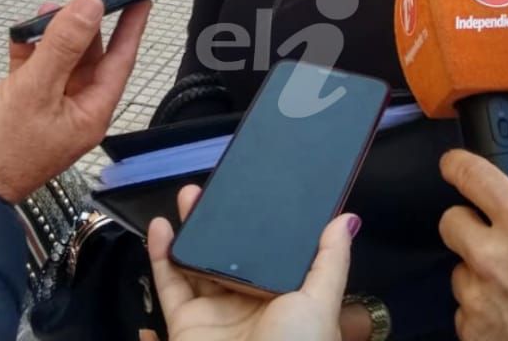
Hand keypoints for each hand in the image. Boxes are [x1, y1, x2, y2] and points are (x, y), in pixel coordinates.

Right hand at [0, 0, 148, 202]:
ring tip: (43, 14)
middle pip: (90, 59)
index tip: (141, 0)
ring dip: (54, 38)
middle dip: (83, 28)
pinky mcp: (24, 109)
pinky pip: (36, 72)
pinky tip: (20, 38)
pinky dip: (30, 52)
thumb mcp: (34, 89)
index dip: (131, 28)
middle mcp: (75, 112)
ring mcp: (49, 111)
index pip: (120, 61)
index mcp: (90, 113)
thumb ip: (63, 45)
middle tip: (75, 1)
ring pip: (61, 63)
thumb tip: (90, 7)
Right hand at [149, 185, 358, 340]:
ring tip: (190, 195)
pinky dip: (161, 254)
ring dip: (192, 228)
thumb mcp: (321, 303)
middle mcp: (249, 301)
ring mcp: (216, 310)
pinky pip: (170, 283)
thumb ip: (329, 261)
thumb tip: (346, 218)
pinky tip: (161, 226)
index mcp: (286, 297)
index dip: (263, 222)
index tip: (257, 187)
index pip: (272, 250)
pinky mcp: (185, 322)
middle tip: (216, 185)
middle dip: (223, 219)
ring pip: (198, 261)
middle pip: (231, 252)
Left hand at [438, 150, 507, 340]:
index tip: (454, 165)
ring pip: (460, 272)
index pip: (470, 175)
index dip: (458, 165)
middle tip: (499, 238)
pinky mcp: (476, 335)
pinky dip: (487, 313)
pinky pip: (467, 314)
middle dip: (471, 224)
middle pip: (451, 222)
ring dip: (482, 275)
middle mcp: (493, 257)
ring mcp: (480, 300)